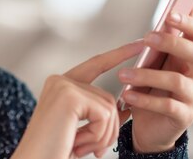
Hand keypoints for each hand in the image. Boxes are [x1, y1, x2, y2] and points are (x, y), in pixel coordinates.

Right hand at [11, 40, 144, 158]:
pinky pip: (104, 114)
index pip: (96, 64)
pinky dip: (98, 136)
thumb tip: (127, 107)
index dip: (119, 54)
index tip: (139, 44)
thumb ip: (101, 115)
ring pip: (109, 107)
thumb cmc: (53, 151)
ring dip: (102, 136)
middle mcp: (60, 80)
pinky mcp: (69, 96)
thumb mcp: (83, 130)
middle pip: (108, 97)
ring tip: (80, 147)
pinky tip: (78, 144)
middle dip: (108, 129)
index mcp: (60, 85)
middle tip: (94, 150)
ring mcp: (64, 85)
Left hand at [117, 7, 192, 152]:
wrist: (149, 127)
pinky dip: (145, 99)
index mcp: (189, 57)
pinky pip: (167, 106)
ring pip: (177, 81)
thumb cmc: (150, 87)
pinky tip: (128, 95)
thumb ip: (159, 43)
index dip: (188, 23)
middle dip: (173, 43)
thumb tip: (166, 15)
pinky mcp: (184, 117)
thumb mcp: (153, 63)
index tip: (170, 14)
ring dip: (148, 75)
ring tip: (123, 74)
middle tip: (147, 37)